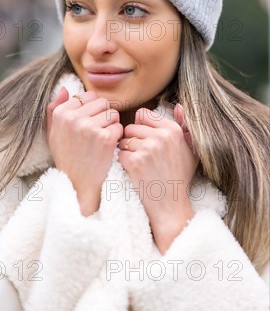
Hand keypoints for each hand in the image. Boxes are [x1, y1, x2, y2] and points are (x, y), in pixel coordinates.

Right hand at [46, 87, 122, 215]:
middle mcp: (73, 117)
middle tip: (97, 133)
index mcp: (61, 113)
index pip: (87, 96)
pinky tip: (107, 148)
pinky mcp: (105, 138)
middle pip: (103, 102)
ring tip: (101, 141)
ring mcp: (89, 127)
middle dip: (104, 116)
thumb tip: (65, 89)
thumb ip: (55, 109)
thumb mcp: (53, 134)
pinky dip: (117, 138)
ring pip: (113, 114)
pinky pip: (119, 127)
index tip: (89, 125)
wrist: (77, 185)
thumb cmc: (67, 158)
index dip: (93, 110)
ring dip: (111, 126)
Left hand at [118, 104, 199, 252]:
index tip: (147, 142)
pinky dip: (123, 163)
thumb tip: (177, 105)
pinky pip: (119, 154)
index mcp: (173, 129)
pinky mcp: (134, 161)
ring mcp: (147, 148)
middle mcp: (161, 136)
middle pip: (131, 127)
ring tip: (140, 166)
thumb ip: (185, 126)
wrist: (170, 205)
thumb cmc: (179, 176)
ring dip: (127, 152)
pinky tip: (135, 173)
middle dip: (132, 141)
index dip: (141, 128)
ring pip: (123, 140)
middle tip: (143, 158)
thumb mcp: (191, 150)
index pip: (143, 114)